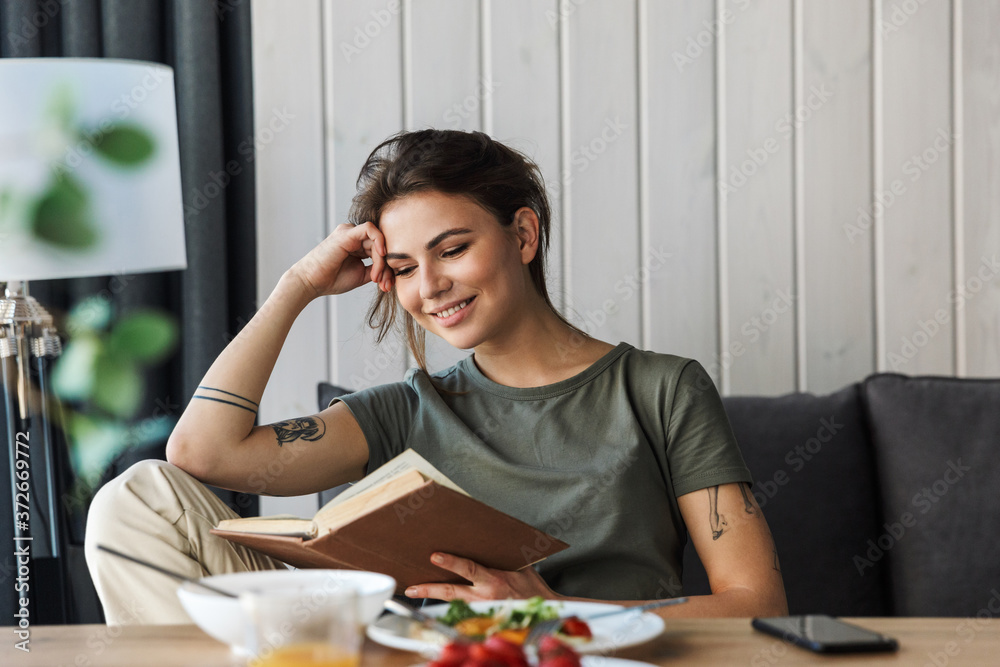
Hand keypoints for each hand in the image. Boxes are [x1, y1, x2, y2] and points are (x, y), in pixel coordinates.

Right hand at [286, 221, 394, 298]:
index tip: (386, 286)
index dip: (387, 268)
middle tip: (385, 285)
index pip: (380, 252)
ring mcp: (350, 233)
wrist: (312, 283)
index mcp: (357, 245)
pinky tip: (381, 256)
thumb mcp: (361, 274)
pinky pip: (370, 229)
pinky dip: (379, 241)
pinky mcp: (347, 233)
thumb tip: (393, 268)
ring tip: (376, 278)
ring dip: (381, 261)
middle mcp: (354, 237)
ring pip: (378, 241)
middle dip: (386, 267)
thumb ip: (377, 268)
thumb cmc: (332, 280)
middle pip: (381, 246)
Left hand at [404, 552, 560, 601]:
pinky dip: (444, 602)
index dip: (451, 563)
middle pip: (451, 592)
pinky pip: (458, 607)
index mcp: (495, 581)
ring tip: (414, 590)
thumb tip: (488, 535)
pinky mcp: (480, 615)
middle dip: (429, 589)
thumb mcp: (520, 565)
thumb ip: (502, 554)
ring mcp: (480, 608)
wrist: (542, 611)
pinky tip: (432, 597)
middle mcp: (484, 597)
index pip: (469, 569)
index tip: (434, 556)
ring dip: (432, 595)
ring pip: (451, 601)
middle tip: (411, 587)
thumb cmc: (531, 586)